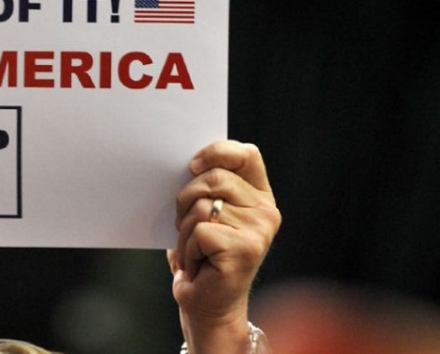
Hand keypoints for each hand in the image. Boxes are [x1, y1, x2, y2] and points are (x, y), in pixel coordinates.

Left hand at [168, 140, 280, 352]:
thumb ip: (208, 186)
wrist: (209, 301)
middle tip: (188, 226)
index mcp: (259, 195)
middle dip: (186, 199)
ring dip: (186, 230)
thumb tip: (189, 161)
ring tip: (196, 248)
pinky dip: (189, 248)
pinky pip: (200, 231)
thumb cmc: (203, 252)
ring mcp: (259, 230)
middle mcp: (266, 211)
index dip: (216, 152)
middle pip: (214, 177)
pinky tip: (199, 264)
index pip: (245, 154)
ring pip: (202, 205)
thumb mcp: (206, 212)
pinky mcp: (245, 249)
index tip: (192, 165)